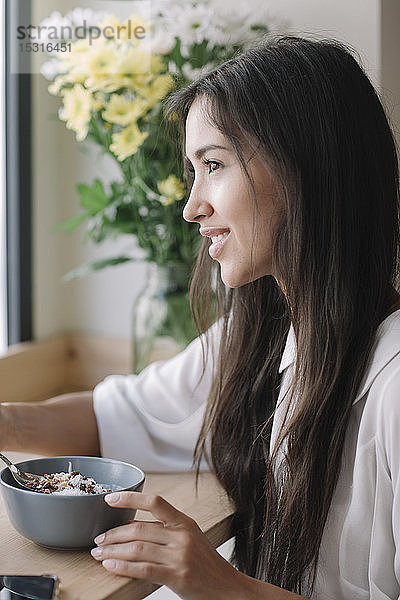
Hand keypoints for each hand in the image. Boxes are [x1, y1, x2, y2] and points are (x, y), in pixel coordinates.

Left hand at [90, 491, 242, 599]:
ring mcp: (180, 556)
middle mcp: (182, 536)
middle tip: (99, 539)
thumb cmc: (207, 564)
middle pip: (139, 529)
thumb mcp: (191, 539)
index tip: (110, 498)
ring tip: (99, 553)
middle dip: (114, 534)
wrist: (228, 588)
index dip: (130, 498)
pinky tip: (110, 566)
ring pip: (137, 549)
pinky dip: (122, 567)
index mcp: (185, 522)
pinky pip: (142, 569)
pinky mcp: (177, 576)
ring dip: (113, 550)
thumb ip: (166, 532)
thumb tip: (132, 527)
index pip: (155, 502)